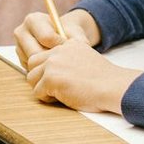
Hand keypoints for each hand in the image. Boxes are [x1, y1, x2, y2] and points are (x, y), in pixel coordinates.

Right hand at [14, 8, 98, 67]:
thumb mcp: (76, 32)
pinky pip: (32, 70)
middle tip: (65, 58)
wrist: (61, 38)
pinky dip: (43, 71)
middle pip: (36, 53)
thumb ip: (79, 39)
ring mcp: (18, 47)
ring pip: (33, 64)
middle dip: (52, 58)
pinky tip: (53, 66)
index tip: (69, 47)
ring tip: (60, 61)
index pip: (46, 37)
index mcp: (33, 20)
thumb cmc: (68, 33)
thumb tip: (83, 46)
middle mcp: (21, 32)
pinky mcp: (20, 60)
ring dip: (47, 66)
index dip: (61, 45)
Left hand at [23, 37, 138, 112]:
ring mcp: (53, 64)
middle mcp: (58, 51)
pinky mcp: (51, 79)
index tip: (57, 79)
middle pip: (32, 63)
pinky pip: (37, 91)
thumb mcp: (86, 59)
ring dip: (41, 88)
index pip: (44, 54)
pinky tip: (62, 98)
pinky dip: (47, 98)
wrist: (112, 86)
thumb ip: (70, 60)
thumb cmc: (104, 80)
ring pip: (31, 77)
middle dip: (39, 76)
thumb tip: (55, 72)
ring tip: (58, 94)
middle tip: (53, 88)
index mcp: (67, 45)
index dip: (46, 68)